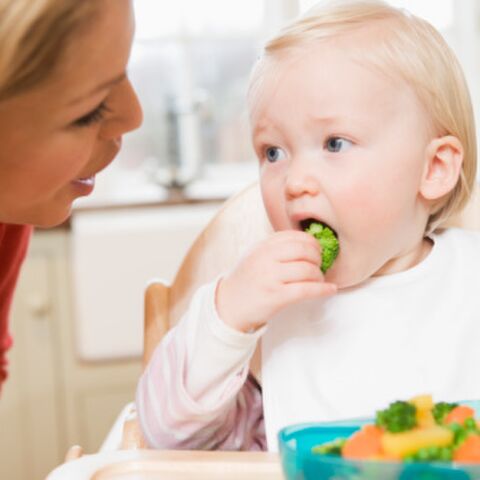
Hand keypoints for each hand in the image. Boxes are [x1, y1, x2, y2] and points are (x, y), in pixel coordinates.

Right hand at [215, 230, 336, 331]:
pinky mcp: (275, 296)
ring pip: (308, 270)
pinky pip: (306, 290)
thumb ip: (276, 247)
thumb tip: (308, 244)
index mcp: (263, 246)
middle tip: (319, 266)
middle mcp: (266, 258)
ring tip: (319, 280)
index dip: (312, 243)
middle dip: (318, 258)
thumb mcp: (255, 255)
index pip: (296, 236)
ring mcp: (270, 277)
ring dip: (320, 276)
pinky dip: (323, 290)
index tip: (317, 251)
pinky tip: (329, 290)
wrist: (228, 304)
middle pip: (305, 250)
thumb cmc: (246, 280)